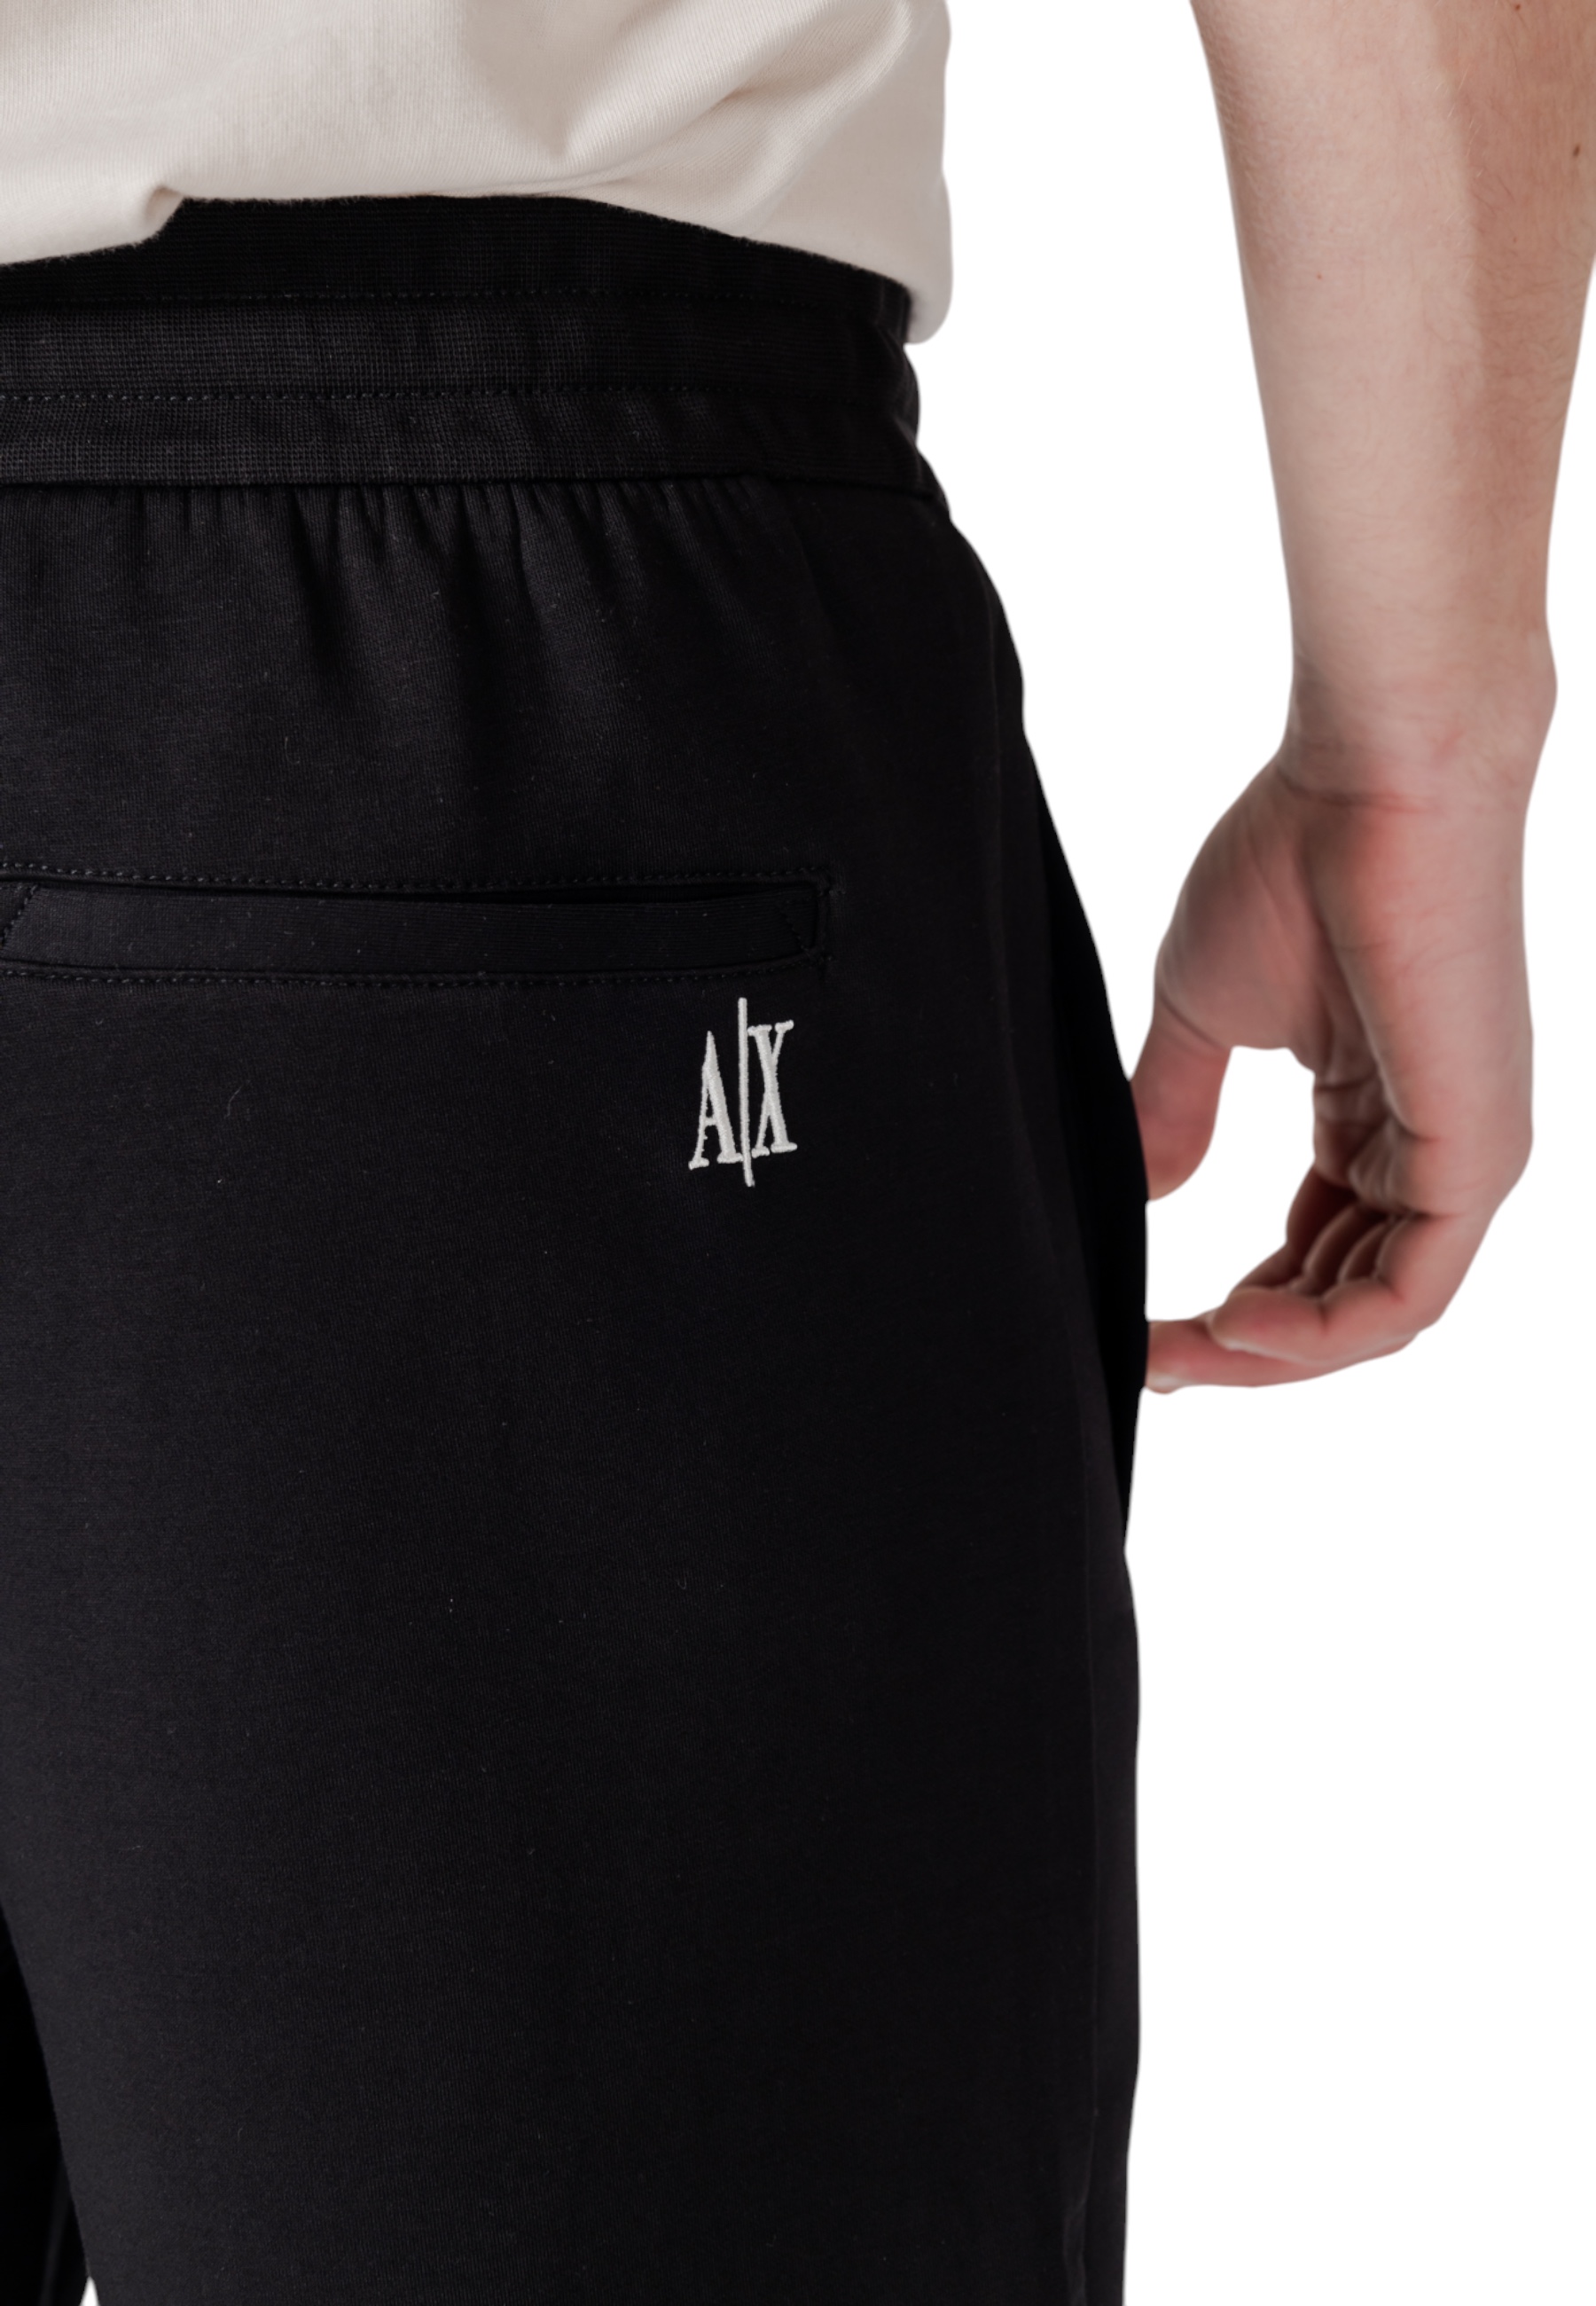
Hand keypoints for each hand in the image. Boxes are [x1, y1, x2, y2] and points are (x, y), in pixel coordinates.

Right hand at [1133, 736, 1537, 1389]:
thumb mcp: (1204, 1014)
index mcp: (1375, 1117)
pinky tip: (1237, 1326)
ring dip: (1273, 1353)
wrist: (1370, 779)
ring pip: (1374, 1314)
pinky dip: (1321, 1333)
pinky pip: (1405, 1295)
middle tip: (1151, 1357)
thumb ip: (1174, 1109)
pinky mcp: (1475, 1156)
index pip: (1312, 1256)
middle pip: (1341, 1300)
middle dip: (1242, 1346)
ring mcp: (1461, 1158)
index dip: (1230, 1310)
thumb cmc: (1295, 863)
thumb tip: (1138, 1193)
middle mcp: (1429, 1149)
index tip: (1144, 1326)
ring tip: (1182, 1351)